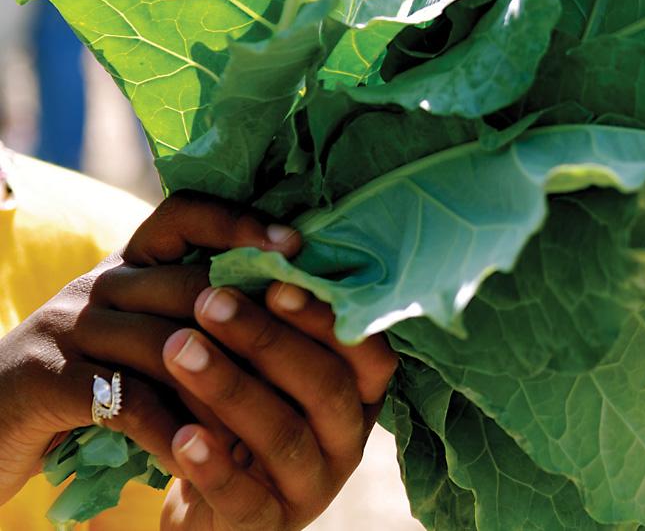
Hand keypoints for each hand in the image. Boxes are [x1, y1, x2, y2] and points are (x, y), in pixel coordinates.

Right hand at [0, 192, 301, 502]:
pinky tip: (205, 456)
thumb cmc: (88, 383)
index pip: (185, 215)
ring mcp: (71, 328)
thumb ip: (200, 321)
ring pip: (165, 345)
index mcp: (131, 266)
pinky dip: (172, 432)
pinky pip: (126, 402)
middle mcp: (102, 285)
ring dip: (223, 387)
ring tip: (270, 422)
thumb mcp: (144, 340)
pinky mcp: (46, 380)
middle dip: (254, 323)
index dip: (240, 223)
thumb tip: (298, 318)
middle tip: (311, 358)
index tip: (296, 245)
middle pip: (189, 286)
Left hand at [159, 283, 396, 530]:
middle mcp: (347, 440)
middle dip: (267, 340)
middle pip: (325, 388)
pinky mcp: (267, 524)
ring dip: (231, 388)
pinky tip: (179, 435)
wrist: (217, 506)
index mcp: (359, 395)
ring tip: (177, 348)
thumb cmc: (244, 416)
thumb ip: (275, 322)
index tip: (279, 278)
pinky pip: (245, 499)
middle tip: (210, 301)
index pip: (367, 354)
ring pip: (283, 437)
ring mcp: (311, 486)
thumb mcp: (269, 371)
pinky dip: (213, 466)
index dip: (328, 318)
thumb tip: (264, 242)